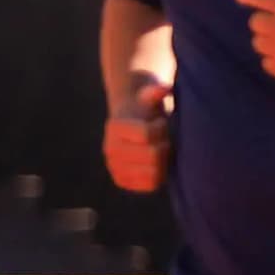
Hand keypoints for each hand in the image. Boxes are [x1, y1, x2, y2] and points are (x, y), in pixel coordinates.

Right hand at [103, 70, 170, 191]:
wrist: (135, 130)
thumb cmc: (147, 111)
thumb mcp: (149, 98)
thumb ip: (155, 92)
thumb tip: (165, 89)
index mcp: (115, 127)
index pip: (147, 133)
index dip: (161, 128)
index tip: (160, 122)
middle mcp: (110, 148)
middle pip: (153, 154)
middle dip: (165, 145)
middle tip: (164, 138)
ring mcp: (114, 167)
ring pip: (154, 172)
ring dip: (164, 161)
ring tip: (161, 150)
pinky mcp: (123, 181)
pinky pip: (150, 184)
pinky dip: (160, 175)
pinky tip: (159, 164)